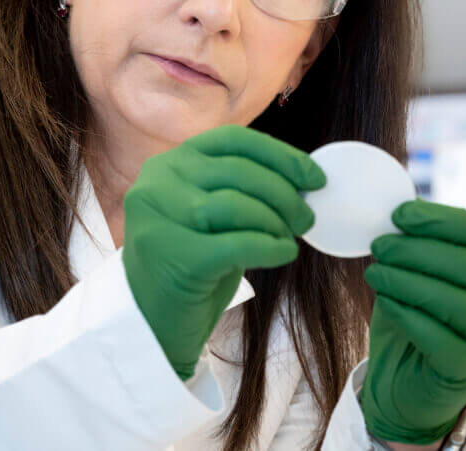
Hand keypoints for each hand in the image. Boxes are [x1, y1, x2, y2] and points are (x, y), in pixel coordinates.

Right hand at [122, 125, 324, 380]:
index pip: (234, 141)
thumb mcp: (208, 214)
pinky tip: (283, 253)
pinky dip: (270, 247)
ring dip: (276, 221)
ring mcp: (160, 219)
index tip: (313, 178)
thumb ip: (240, 189)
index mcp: (169, 163)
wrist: (151, 324)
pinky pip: (239, 243)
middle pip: (239, 171)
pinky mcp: (174, 256)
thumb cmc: (190, 264)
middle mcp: (158, 183)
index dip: (281, 156)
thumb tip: (302, 180)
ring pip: (238, 205)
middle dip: (285, 194)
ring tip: (288, 238)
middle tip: (307, 217)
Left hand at [360, 199, 465, 444]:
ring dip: (409, 281)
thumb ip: (418, 243)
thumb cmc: (414, 318)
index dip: (445, 220)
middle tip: (380, 245)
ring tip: (375, 272)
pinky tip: (385, 302)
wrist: (403, 382)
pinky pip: (441, 339)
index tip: (400, 215)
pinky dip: (408, 315)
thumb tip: (398, 208)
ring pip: (459, 304)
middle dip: (419, 251)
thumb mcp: (419, 273)